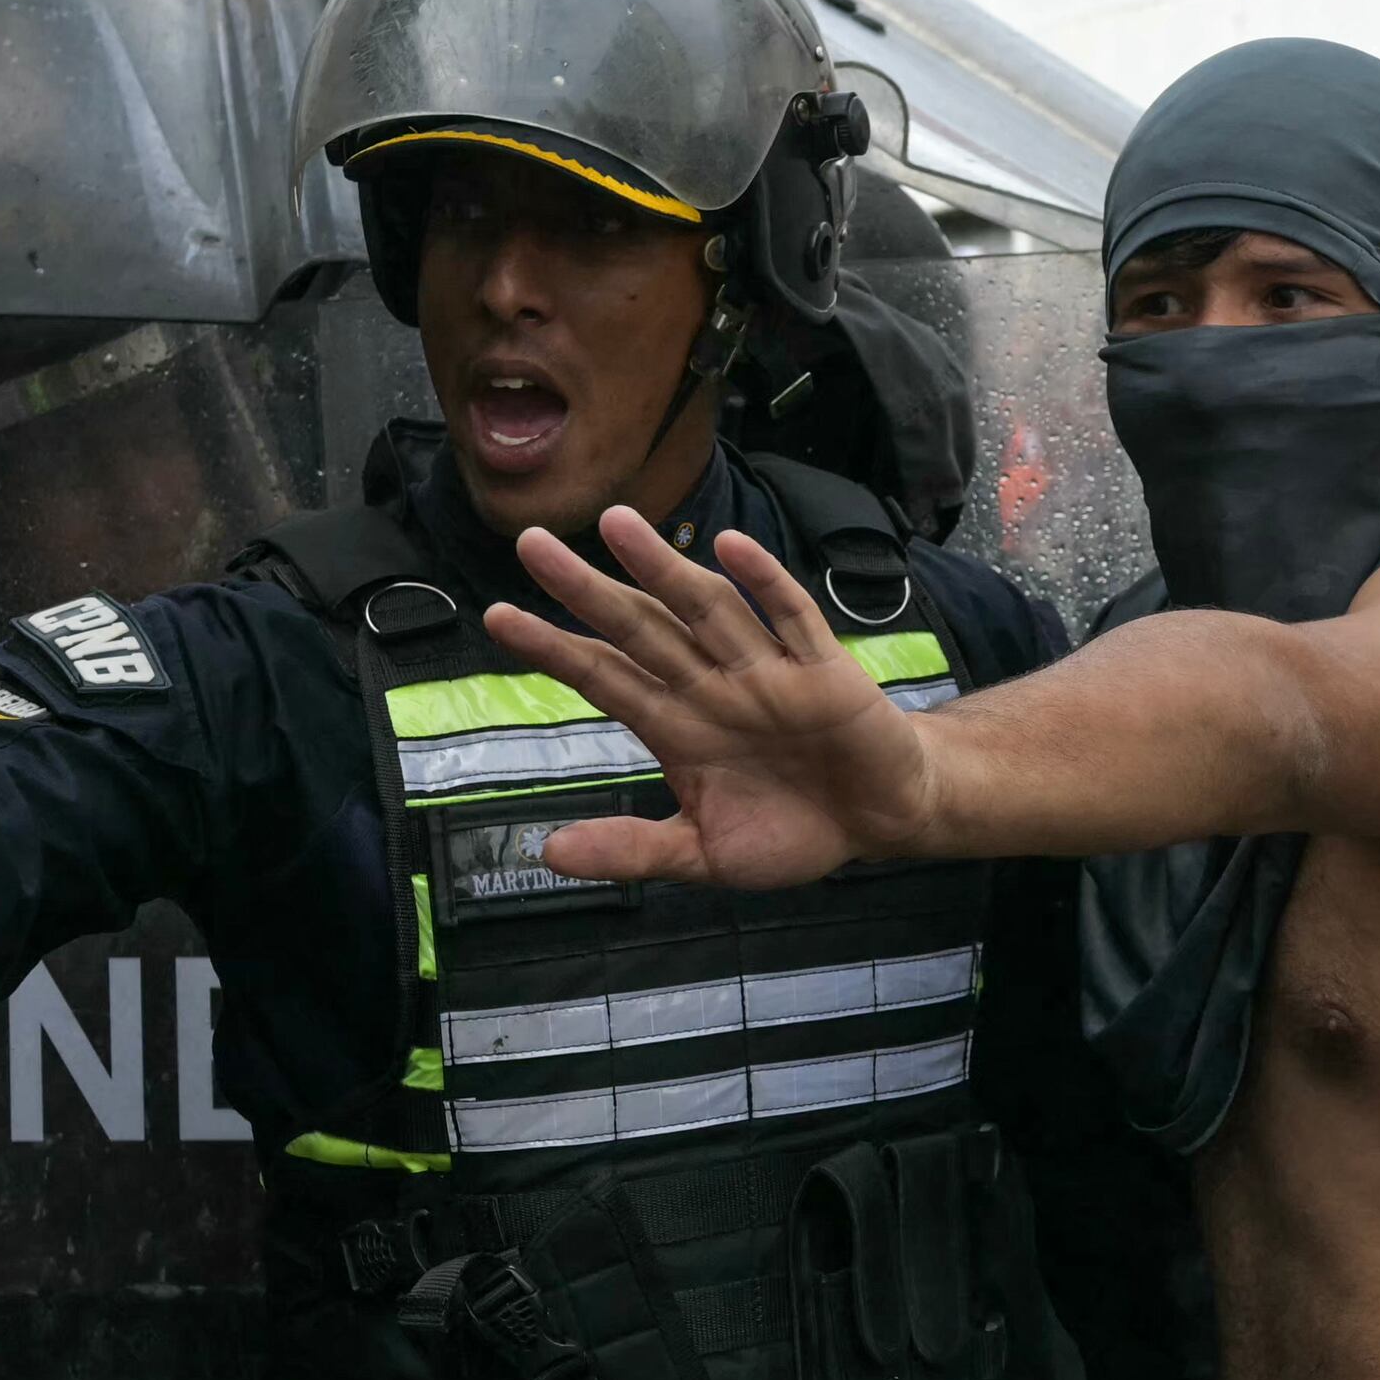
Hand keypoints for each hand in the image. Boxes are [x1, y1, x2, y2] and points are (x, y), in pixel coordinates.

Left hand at [483, 507, 932, 890]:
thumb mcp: (704, 854)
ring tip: (617, 525)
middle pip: (639, 628)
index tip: (498, 616)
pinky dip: (763, 582)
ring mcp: (765, 671)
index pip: (603, 677)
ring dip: (664, 567)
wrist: (881, 821)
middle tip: (531, 542)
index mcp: (677, 726)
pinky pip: (791, 617)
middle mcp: (712, 686)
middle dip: (587, 589)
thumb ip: (632, 850)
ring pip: (706, 609)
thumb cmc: (791, 830)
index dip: (553, 648)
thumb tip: (549, 854)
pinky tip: (730, 547)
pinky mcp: (823, 670)